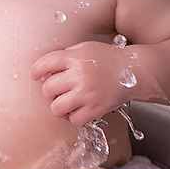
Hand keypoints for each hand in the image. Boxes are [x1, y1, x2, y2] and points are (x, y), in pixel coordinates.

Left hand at [31, 41, 149, 125]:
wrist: (135, 70)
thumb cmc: (107, 59)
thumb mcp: (85, 48)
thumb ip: (66, 56)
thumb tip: (44, 70)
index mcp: (76, 57)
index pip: (45, 64)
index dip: (36, 71)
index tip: (35, 76)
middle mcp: (80, 75)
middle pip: (48, 88)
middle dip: (49, 90)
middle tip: (58, 90)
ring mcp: (88, 93)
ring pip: (56, 108)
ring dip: (58, 106)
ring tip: (66, 102)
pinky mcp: (97, 108)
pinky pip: (74, 120)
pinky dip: (73, 117)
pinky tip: (77, 110)